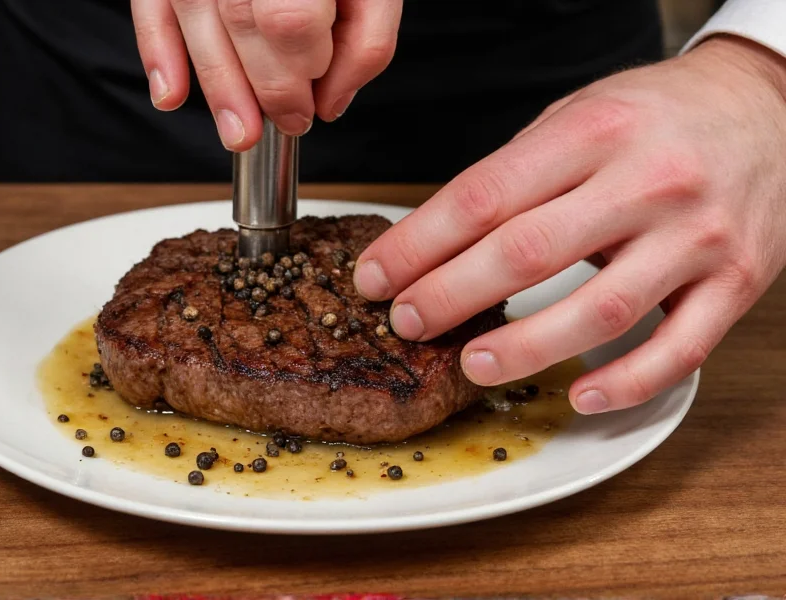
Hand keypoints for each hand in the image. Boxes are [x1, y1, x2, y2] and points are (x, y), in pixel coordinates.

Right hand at [131, 0, 400, 149]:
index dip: (301, 69)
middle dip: (267, 88)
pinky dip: (158, 51)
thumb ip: (367, 46)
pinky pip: (152, 4)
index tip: (316, 97)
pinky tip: (172, 96)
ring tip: (240, 134)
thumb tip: (329, 103)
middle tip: (290, 119)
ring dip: (218, 87)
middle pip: (241, 20)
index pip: (290, 18)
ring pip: (196, 15)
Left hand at [353, 36, 785, 414]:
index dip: (418, 244)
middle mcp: (648, 180)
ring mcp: (696, 237)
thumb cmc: (657, 116)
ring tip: (473, 363)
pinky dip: (626, 382)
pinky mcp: (736, 282)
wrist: (767, 109)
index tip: (375, 276)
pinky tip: (579, 394)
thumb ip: (516, 174)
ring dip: (526, 347)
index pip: (484, 197)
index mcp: (594, 131)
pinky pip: (680, 349)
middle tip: (406, 321)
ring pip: (599, 309)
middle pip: (527, 251)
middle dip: (450, 295)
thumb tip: (436, 240)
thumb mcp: (578, 117)